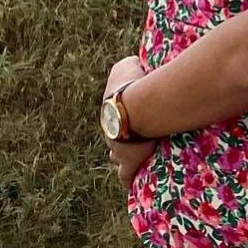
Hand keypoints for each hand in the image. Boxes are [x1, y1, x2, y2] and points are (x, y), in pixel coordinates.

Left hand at [103, 54, 154, 189]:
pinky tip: (134, 185)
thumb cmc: (134, 84)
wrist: (139, 105)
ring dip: (124, 158)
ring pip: (116, 158)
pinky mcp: (129, 163)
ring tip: (137, 159)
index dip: (123, 118)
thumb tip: (135, 62)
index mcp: (108, 111)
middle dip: (121, 140)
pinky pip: (126, 176)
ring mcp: (117, 150)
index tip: (132, 119)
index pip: (113, 117)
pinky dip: (130, 179)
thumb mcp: (127, 66)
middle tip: (133, 140)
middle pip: (112, 139)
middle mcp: (108, 132)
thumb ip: (130, 65)